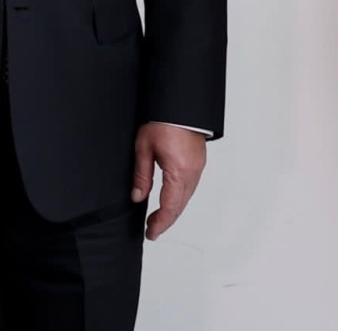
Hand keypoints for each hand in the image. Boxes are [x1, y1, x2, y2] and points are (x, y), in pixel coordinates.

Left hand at [131, 123, 206, 240]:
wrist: (181, 104)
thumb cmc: (164, 121)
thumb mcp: (144, 147)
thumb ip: (142, 175)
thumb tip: (138, 196)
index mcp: (179, 172)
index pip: (170, 207)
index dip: (160, 223)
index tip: (151, 233)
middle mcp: (192, 173)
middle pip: (180, 206)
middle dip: (166, 220)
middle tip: (152, 229)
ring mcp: (198, 167)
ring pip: (187, 197)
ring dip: (174, 210)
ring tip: (159, 217)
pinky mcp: (199, 161)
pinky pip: (191, 187)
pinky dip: (180, 198)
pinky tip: (171, 198)